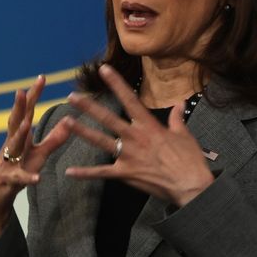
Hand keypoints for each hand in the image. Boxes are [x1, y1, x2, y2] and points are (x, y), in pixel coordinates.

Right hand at [0, 74, 70, 249]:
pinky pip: (19, 178)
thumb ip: (54, 138)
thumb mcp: (38, 154)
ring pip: (13, 146)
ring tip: (26, 124)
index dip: (33, 95)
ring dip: (19, 135)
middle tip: (21, 90)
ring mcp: (9, 161)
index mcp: (19, 136)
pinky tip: (37, 178)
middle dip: (19, 107)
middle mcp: (12, 145)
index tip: (41, 77)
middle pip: (15, 123)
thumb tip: (69, 122)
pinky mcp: (10, 180)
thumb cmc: (17, 170)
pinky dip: (27, 177)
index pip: (26, 112)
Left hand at [63, 64, 213, 206]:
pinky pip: (101, 173)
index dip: (116, 83)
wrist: (191, 186)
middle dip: (89, 107)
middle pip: (108, 119)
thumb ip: (177, 117)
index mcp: (149, 126)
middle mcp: (135, 138)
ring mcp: (128, 156)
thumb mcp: (184, 134)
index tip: (104, 70)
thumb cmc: (190, 160)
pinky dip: (85, 173)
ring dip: (82, 132)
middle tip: (72, 97)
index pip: (129, 99)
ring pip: (100, 141)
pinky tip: (69, 172)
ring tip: (66, 122)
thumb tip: (180, 103)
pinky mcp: (125, 173)